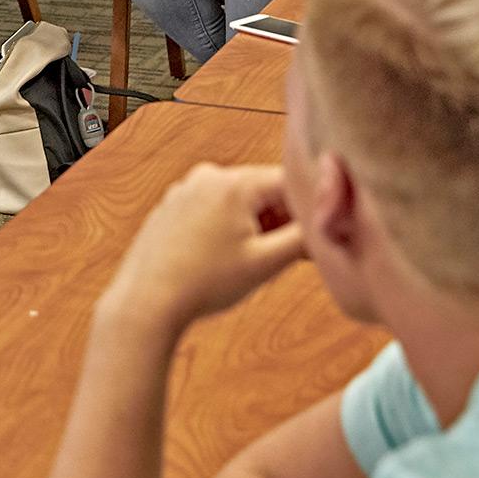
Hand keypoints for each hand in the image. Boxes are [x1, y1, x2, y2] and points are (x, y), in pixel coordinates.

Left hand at [102, 164, 303, 334]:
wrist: (146, 302)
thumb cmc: (205, 284)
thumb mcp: (265, 264)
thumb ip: (304, 239)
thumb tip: (332, 222)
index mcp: (235, 183)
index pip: (290, 183)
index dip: (308, 211)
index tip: (313, 240)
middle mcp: (208, 175)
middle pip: (263, 189)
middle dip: (278, 219)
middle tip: (282, 257)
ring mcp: (185, 189)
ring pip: (237, 200)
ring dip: (253, 225)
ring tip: (246, 262)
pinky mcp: (170, 205)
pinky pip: (211, 208)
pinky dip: (225, 227)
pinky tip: (220, 259)